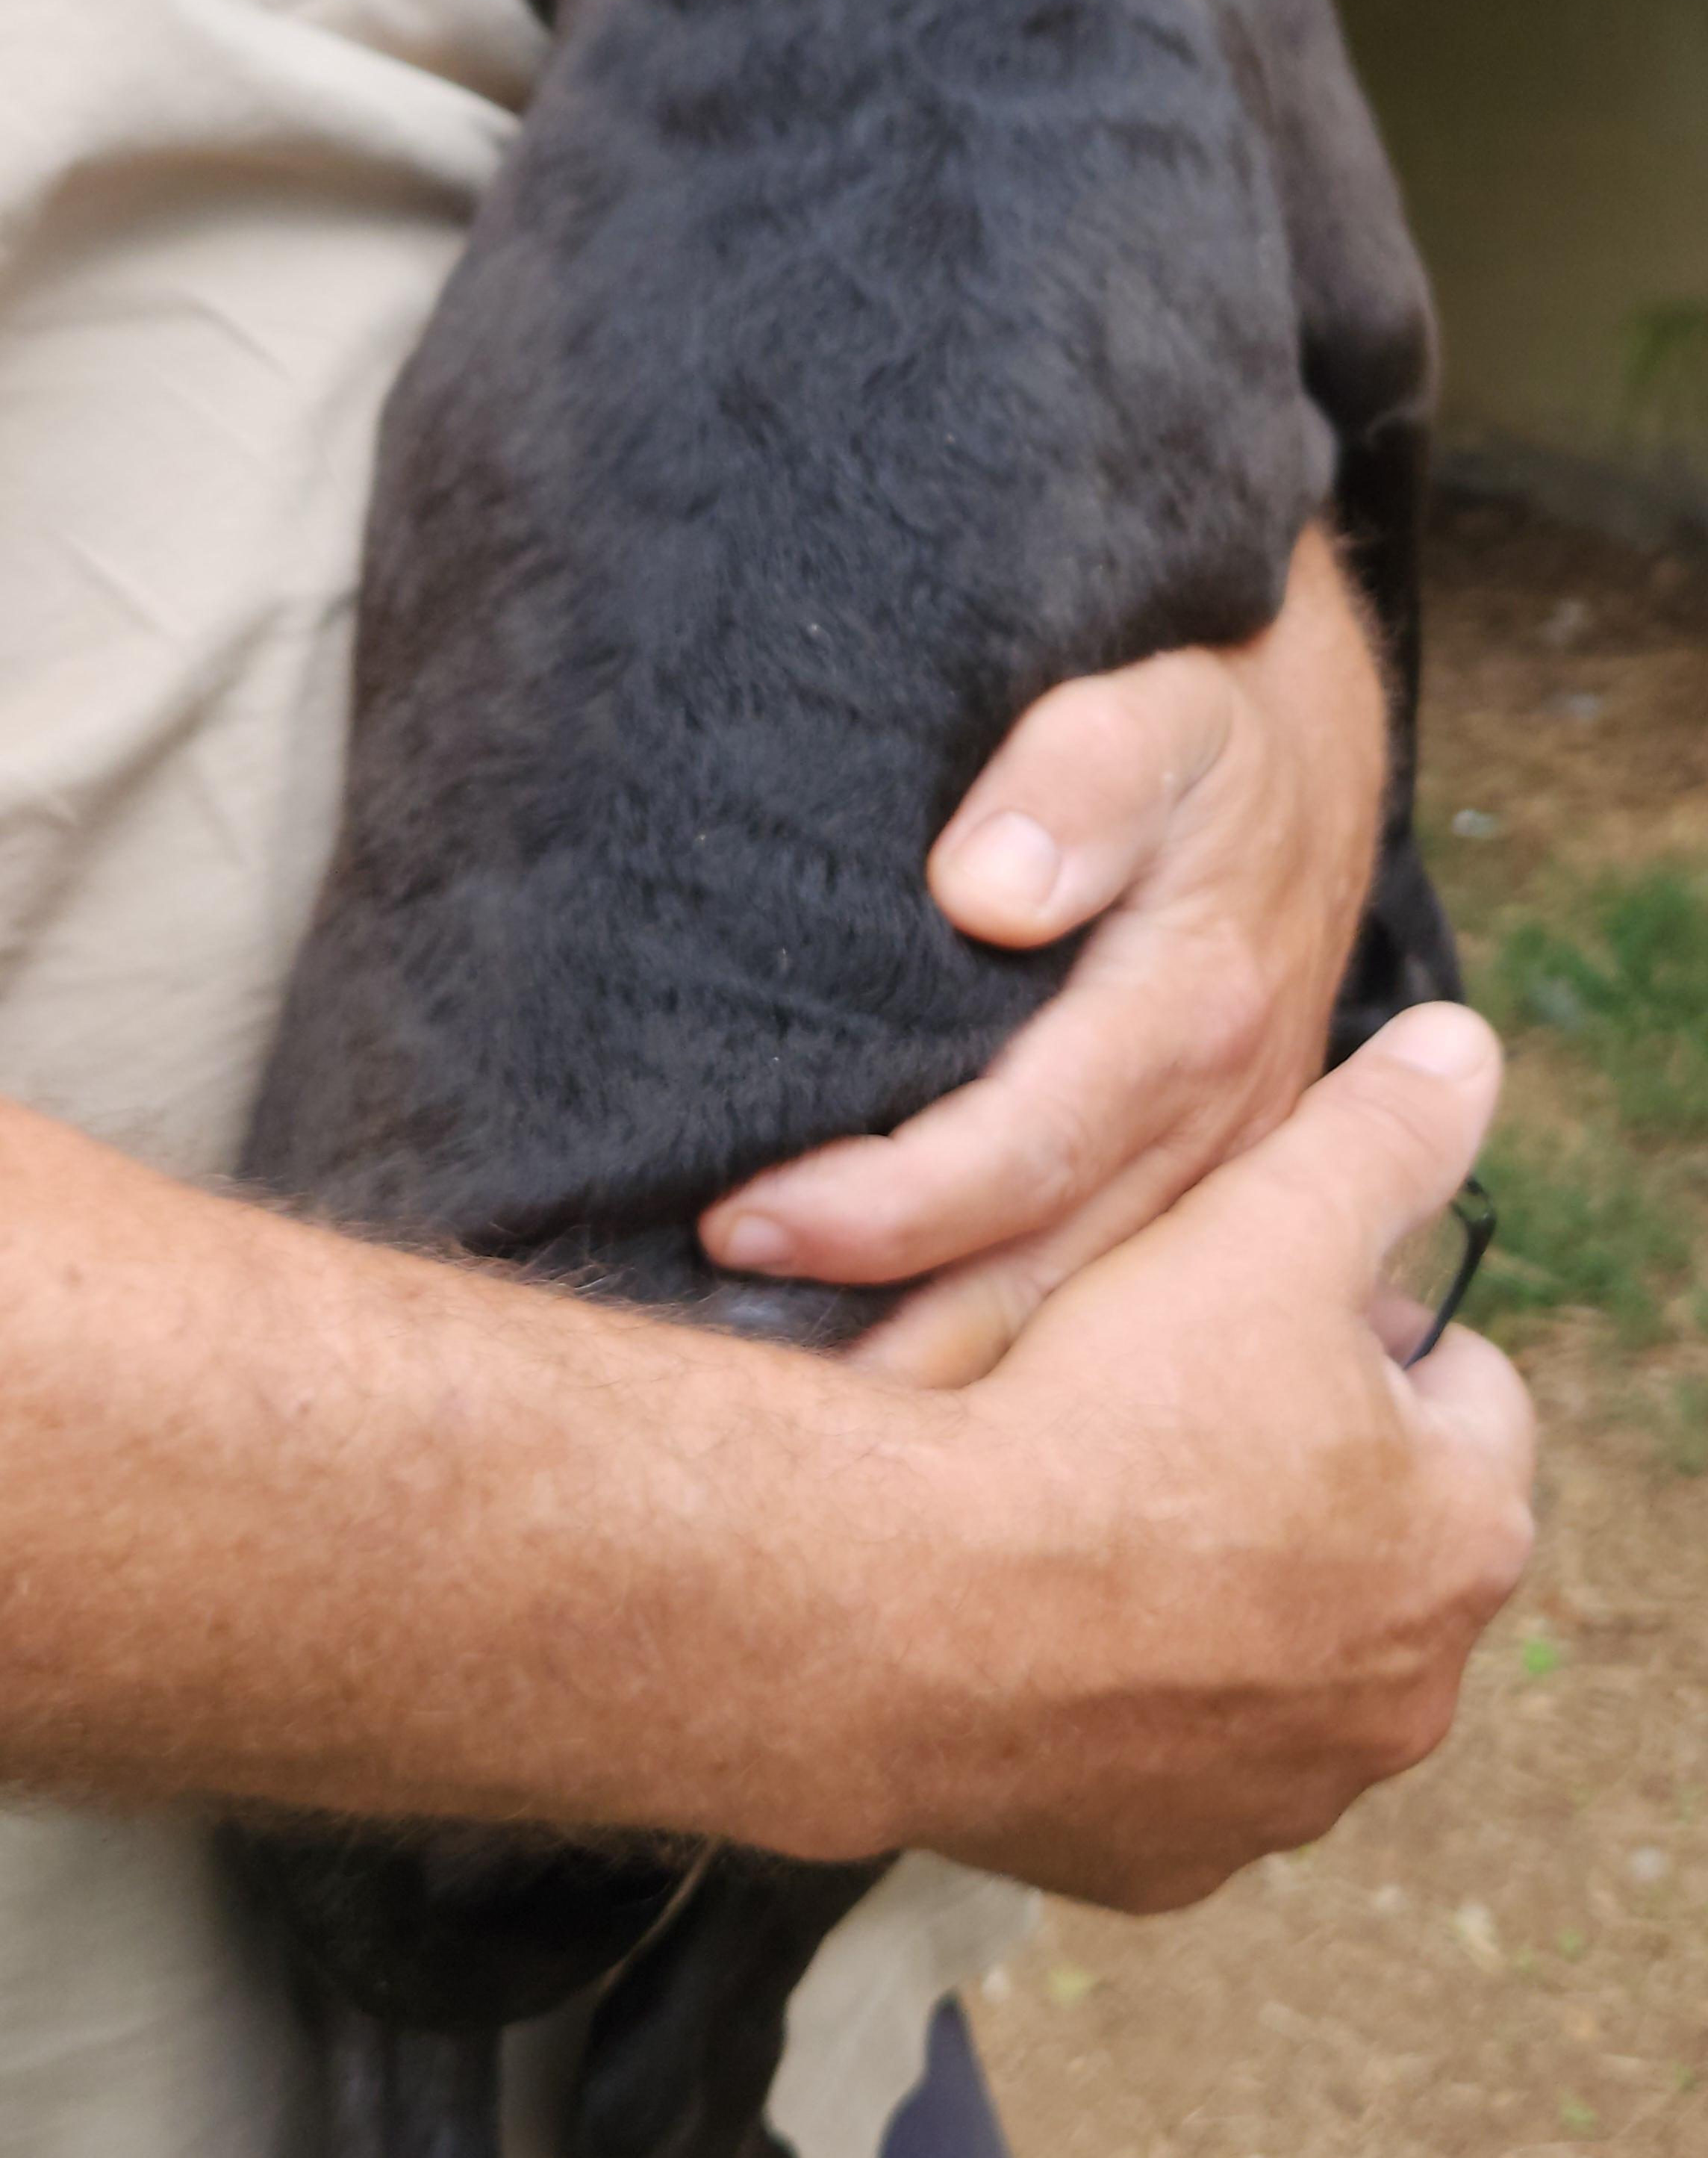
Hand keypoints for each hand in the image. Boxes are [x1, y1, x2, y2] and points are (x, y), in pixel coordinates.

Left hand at [701, 522, 1385, 1383]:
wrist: (1307, 759)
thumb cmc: (1197, 726)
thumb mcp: (1153, 709)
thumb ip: (1079, 779)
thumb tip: (989, 889)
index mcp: (1196, 1012)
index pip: (1020, 1148)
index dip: (879, 1209)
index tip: (738, 1221)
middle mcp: (1221, 1124)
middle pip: (1039, 1276)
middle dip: (882, 1340)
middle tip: (719, 1391)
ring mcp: (1218, 1179)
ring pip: (1074, 1323)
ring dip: (938, 1391)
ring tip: (784, 1448)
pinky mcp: (1202, 1201)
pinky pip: (1099, 1310)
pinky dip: (1002, 1375)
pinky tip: (893, 1422)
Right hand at [871, 1005, 1532, 1910]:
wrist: (911, 1613)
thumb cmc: (1105, 1413)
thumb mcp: (1262, 1222)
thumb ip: (1381, 1136)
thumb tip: (1471, 1054)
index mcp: (1465, 1533)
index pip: (1457, 1391)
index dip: (1349, 1327)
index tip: (1243, 1308)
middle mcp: (1409, 1696)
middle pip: (1367, 1536)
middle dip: (1291, 1473)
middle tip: (1155, 1405)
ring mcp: (1284, 1797)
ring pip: (1268, 1660)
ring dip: (1209, 1596)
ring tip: (1087, 1511)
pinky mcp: (1160, 1863)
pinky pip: (1157, 1766)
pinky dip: (1116, 1706)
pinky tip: (1039, 1632)